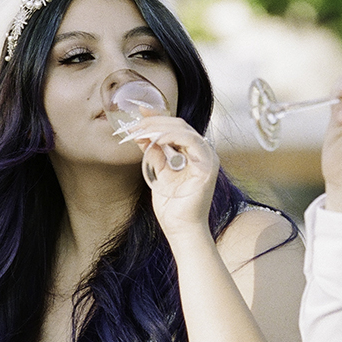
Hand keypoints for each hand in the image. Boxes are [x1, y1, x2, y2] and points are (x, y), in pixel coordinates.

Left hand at [130, 116, 218, 237]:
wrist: (181, 229)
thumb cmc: (172, 207)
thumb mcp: (158, 174)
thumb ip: (155, 155)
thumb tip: (144, 138)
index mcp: (193, 154)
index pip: (176, 129)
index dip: (158, 118)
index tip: (139, 112)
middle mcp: (203, 153)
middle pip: (179, 125)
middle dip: (154, 121)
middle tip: (134, 124)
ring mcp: (207, 158)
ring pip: (184, 129)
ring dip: (159, 127)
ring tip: (140, 131)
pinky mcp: (207, 166)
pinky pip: (190, 142)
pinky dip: (172, 136)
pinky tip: (155, 138)